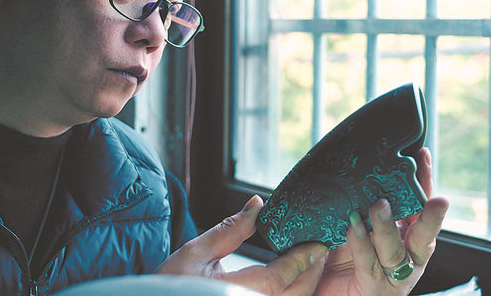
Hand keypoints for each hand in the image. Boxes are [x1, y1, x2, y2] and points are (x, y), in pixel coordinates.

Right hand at [156, 194, 328, 294]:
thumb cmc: (170, 286)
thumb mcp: (196, 253)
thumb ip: (231, 229)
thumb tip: (257, 204)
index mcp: (236, 293)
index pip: (281, 275)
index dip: (302, 257)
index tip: (317, 241)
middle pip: (296, 293)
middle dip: (312, 270)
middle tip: (320, 246)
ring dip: (305, 284)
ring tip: (310, 261)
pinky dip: (292, 293)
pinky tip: (293, 279)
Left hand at [314, 147, 448, 294]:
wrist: (329, 293)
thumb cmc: (343, 258)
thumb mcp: (354, 224)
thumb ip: (359, 203)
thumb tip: (352, 168)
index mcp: (407, 235)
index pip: (419, 204)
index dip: (423, 180)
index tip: (422, 155)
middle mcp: (407, 255)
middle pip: (424, 234)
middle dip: (431, 215)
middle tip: (437, 199)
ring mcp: (393, 274)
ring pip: (395, 249)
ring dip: (386, 225)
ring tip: (378, 205)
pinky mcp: (374, 287)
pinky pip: (368, 262)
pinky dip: (361, 243)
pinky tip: (353, 226)